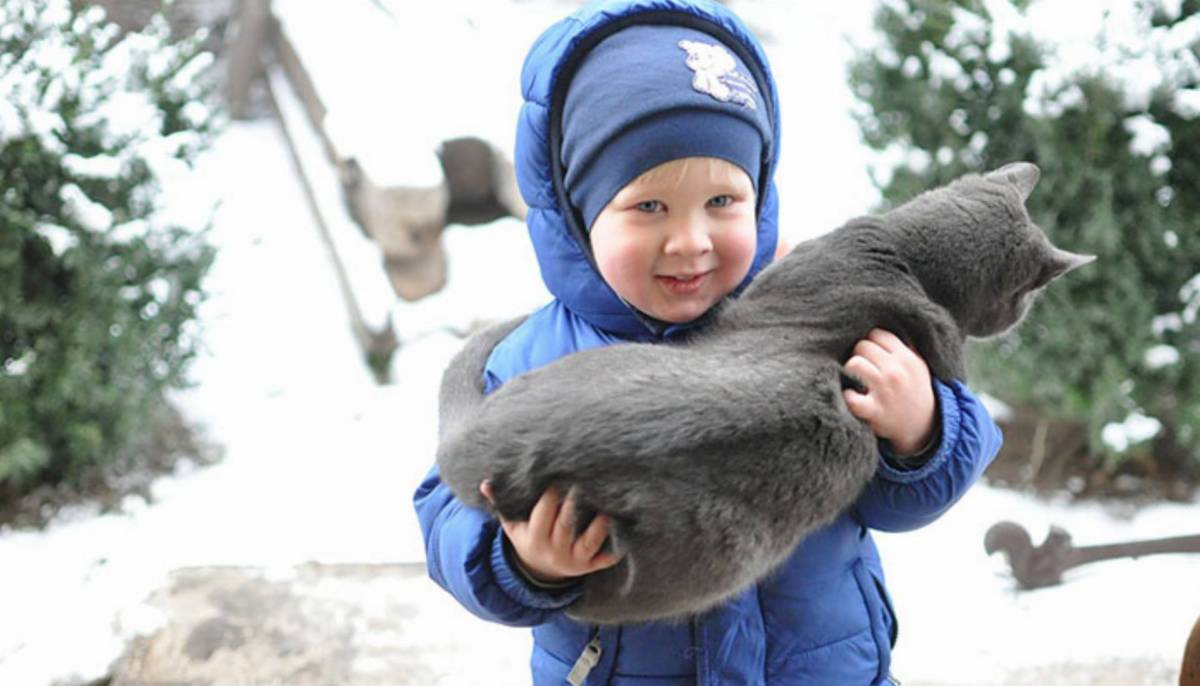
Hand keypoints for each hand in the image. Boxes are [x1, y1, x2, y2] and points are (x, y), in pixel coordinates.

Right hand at [480, 482, 620, 583]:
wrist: (541, 572)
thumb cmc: (528, 537)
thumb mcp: (512, 525)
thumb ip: (501, 504)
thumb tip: (485, 483)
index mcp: (535, 538)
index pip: (543, 514)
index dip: (551, 496)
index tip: (559, 476)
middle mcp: (555, 550)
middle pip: (566, 524)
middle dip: (576, 504)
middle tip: (587, 480)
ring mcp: (574, 560)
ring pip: (589, 541)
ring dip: (600, 524)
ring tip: (608, 504)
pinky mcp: (590, 566)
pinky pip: (605, 559)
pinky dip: (615, 549)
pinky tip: (626, 532)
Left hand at [842, 328, 935, 454]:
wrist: (924, 426)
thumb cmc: (914, 390)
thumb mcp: (917, 365)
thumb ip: (901, 346)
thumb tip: (878, 325)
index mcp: (907, 357)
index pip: (877, 334)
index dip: (871, 342)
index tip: (872, 354)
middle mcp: (896, 371)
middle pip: (862, 346)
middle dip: (860, 355)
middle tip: (863, 368)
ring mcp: (884, 391)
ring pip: (854, 364)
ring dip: (851, 371)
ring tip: (856, 379)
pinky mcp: (874, 411)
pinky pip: (851, 397)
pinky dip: (847, 396)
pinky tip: (851, 396)